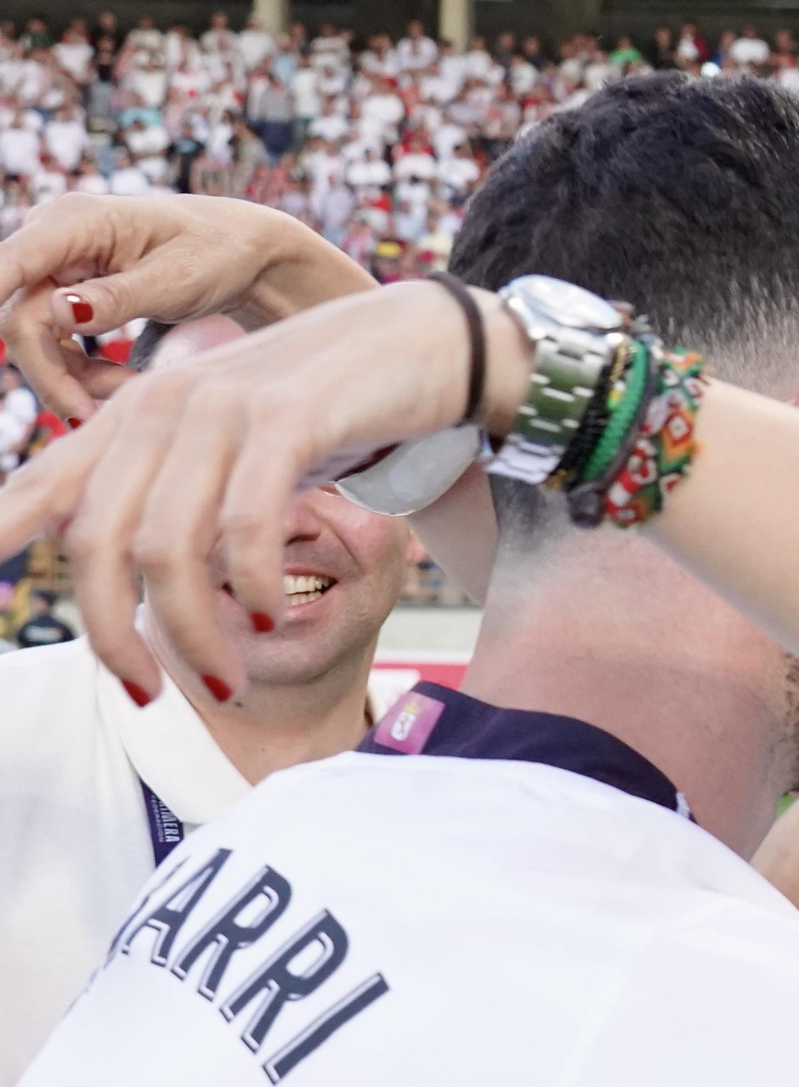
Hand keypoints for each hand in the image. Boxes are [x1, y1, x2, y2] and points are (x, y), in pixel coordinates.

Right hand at [0, 194, 374, 425]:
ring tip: (129, 393)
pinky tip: (124, 384)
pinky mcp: (68, 296)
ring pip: (34, 339)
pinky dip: (83, 374)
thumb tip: (58, 311)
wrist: (241, 253)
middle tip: (93, 417)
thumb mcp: (178, 280)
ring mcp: (58, 268)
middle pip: (20, 319)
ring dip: (72, 379)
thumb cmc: (218, 253)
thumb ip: (119, 297)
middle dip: (54, 373)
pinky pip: (56, 344)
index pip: (10, 264)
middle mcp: (54, 239)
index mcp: (76, 222)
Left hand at [0, 280, 529, 700]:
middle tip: (146, 696)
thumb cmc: (332, 409)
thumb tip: (102, 555)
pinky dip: (253, 582)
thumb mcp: (233, 447)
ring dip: (192, 632)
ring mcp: (221, 408)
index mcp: (134, 414)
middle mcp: (161, 405)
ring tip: (226, 681)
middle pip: (98, 540)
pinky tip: (273, 613)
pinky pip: (245, 522)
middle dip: (112, 634)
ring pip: (168, 546)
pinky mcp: (287, 418)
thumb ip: (168, 489)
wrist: (426, 344)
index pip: (38, 488)